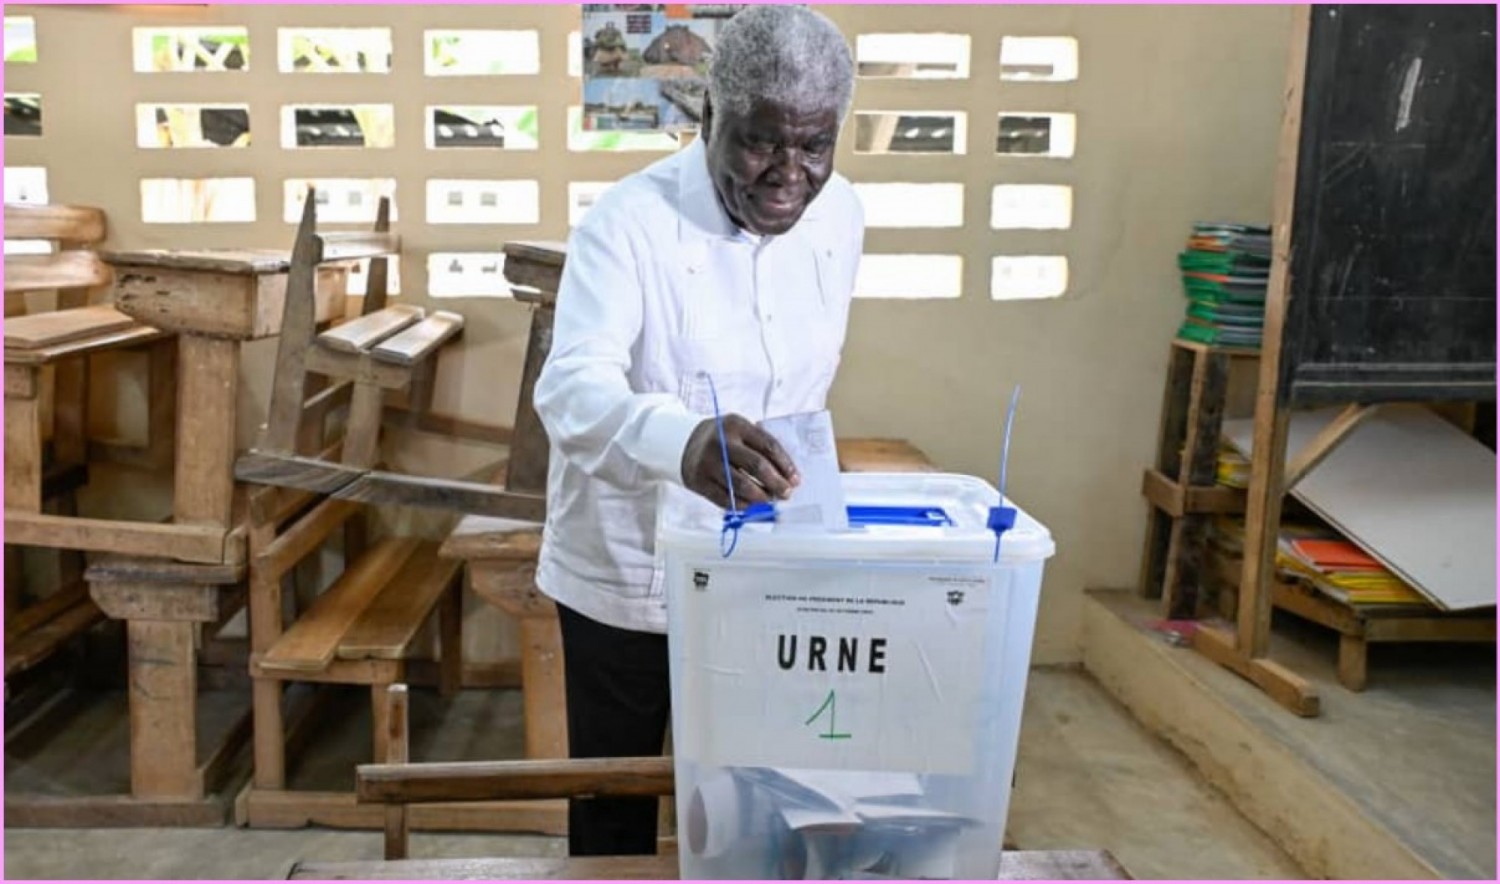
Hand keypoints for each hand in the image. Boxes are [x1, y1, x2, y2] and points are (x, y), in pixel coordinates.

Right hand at [681, 414, 800, 509]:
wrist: (684, 442)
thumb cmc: (723, 439)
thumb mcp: (739, 431)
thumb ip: (760, 446)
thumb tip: (787, 476)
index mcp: (736, 425)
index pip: (768, 445)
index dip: (785, 464)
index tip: (795, 478)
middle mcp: (721, 443)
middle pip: (756, 465)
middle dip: (776, 483)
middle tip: (787, 493)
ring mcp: (708, 463)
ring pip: (742, 486)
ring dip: (762, 497)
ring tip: (771, 501)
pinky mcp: (699, 481)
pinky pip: (726, 499)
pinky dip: (744, 506)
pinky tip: (753, 507)